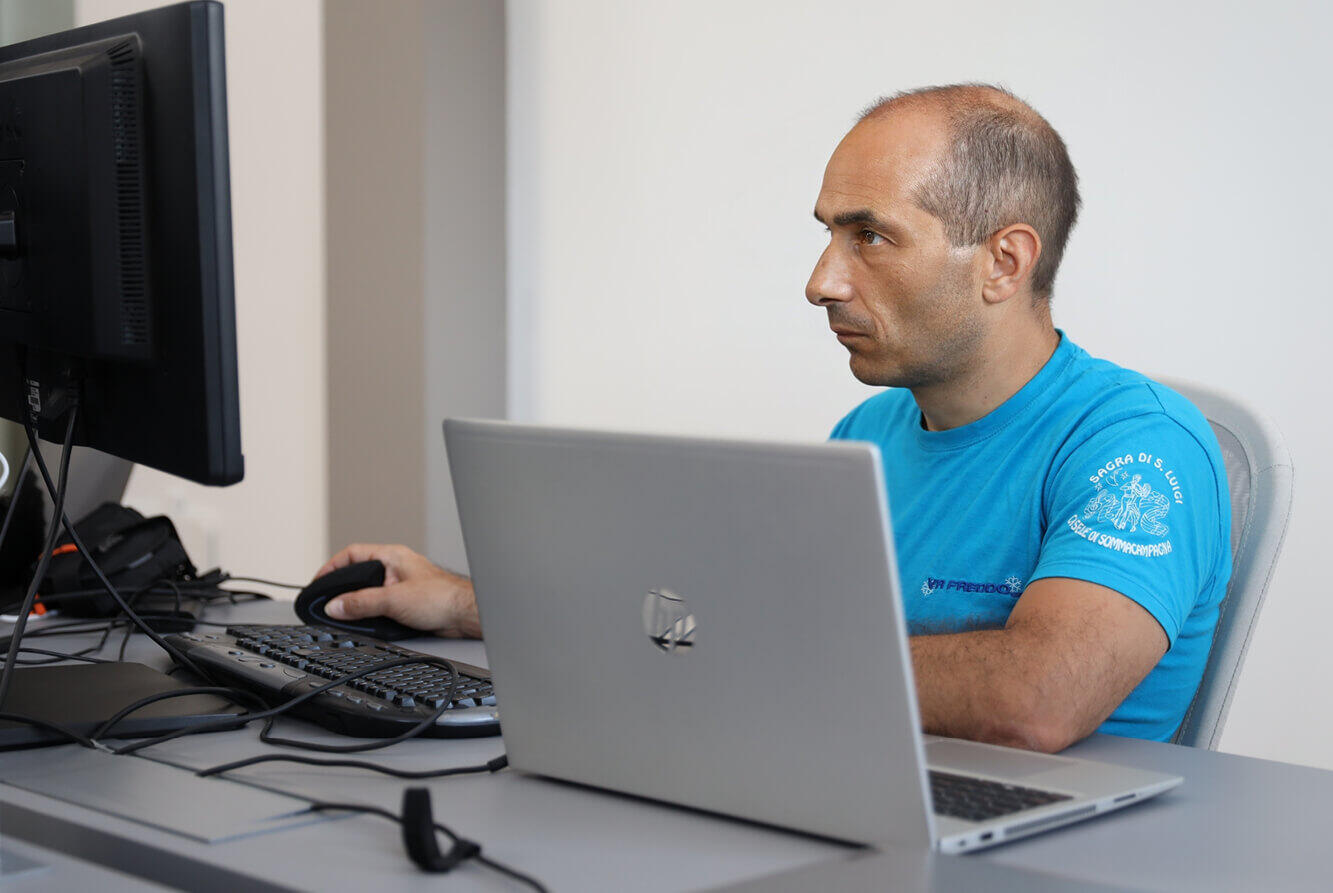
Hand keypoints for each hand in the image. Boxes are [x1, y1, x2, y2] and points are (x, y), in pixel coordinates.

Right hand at [314, 543, 480, 637]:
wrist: (465, 614)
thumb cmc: (442, 597)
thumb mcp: (393, 599)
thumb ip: (361, 603)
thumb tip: (335, 606)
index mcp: (392, 556)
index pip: (352, 554)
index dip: (332, 567)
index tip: (318, 582)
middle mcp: (395, 568)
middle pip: (358, 574)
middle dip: (342, 588)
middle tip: (327, 601)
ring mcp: (400, 585)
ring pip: (369, 591)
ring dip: (357, 603)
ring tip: (343, 614)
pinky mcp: (406, 602)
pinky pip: (380, 605)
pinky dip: (370, 613)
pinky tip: (366, 622)